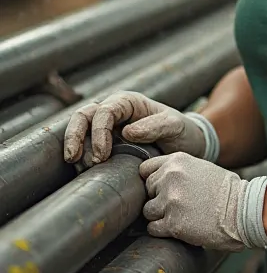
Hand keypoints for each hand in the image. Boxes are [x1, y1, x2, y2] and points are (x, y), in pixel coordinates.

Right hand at [63, 91, 205, 164]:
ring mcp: (108, 127)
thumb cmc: (180, 130)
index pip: (105, 110)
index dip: (99, 131)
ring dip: (75, 146)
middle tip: (74, 158)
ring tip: (80, 167)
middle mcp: (114, 111)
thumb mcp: (175, 126)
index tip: (102, 154)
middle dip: (75, 135)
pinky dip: (81, 156)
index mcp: (128, 102)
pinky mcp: (105, 143)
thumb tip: (128, 132)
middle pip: (83, 115)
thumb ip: (156, 126)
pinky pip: (86, 145)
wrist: (185, 145)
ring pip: (80, 128)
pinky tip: (83, 170)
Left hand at [139, 153, 266, 251]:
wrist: (242, 211)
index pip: (145, 169)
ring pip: (147, 211)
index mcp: (177, 161)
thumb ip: (177, 170)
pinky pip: (153, 228)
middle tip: (177, 204)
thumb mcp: (201, 167)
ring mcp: (170, 201)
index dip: (152, 181)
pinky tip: (180, 226)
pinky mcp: (173, 223)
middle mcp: (170, 177)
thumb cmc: (225, 191)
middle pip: (146, 191)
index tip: (161, 189)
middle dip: (158, 199)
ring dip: (160, 216)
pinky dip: (163, 231)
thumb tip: (154, 179)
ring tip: (180, 216)